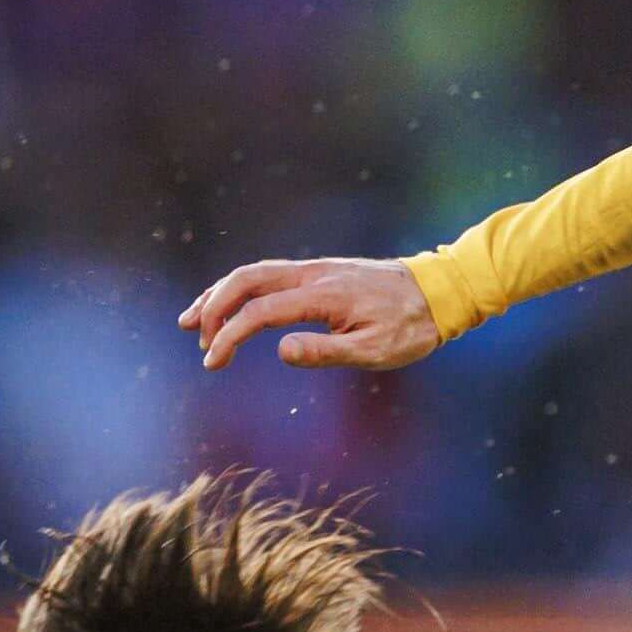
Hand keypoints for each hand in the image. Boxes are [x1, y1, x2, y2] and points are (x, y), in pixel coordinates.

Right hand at [182, 255, 441, 372]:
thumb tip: (280, 351)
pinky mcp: (318, 271)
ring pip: (253, 273)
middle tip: (198, 341)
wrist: (438, 291)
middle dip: (213, 308)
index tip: (213, 362)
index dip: (229, 336)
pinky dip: (241, 288)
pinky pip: (269, 274)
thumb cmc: (410, 327)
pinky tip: (232, 305)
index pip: (260, 312)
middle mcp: (312, 274)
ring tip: (194, 320)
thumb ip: (327, 351)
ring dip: (219, 294)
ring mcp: (314, 269)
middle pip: (245, 280)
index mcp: (323, 295)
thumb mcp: (375, 350)